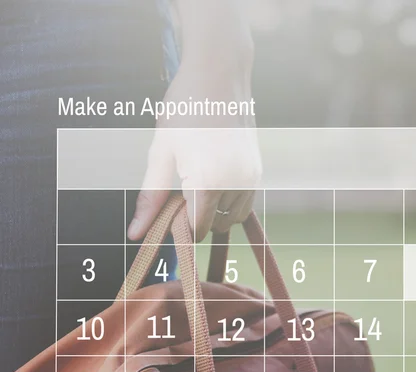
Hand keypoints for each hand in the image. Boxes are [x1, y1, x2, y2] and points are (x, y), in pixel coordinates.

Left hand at [128, 28, 259, 241]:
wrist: (219, 73)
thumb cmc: (185, 107)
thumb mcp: (161, 152)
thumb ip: (151, 197)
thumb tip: (136, 233)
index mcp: (207, 182)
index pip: (195, 229)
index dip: (179, 229)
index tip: (168, 215)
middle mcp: (234, 185)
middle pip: (214, 226)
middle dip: (196, 219)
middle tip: (180, 192)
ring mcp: (250, 179)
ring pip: (231, 219)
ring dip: (214, 213)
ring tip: (198, 184)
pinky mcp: (257, 172)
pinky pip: (244, 204)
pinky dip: (228, 203)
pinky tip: (214, 180)